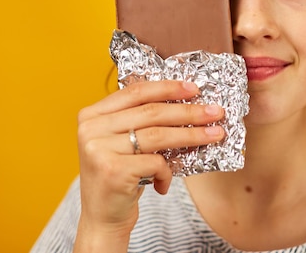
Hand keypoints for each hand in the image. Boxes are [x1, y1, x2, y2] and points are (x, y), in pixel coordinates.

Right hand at [74, 80, 224, 251]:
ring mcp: (98, 149)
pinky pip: (156, 162)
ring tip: (215, 134)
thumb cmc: (119, 176)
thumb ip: (140, 120)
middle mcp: (91, 129)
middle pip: (152, 112)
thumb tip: (189, 101)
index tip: (195, 88)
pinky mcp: (112, 171)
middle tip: (215, 112)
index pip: (136, 91)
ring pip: (158, 135)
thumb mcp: (123, 142)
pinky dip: (168, 171)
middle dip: (189, 111)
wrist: (102, 219)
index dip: (168, 87)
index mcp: (92, 114)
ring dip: (192, 135)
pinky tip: (165, 181)